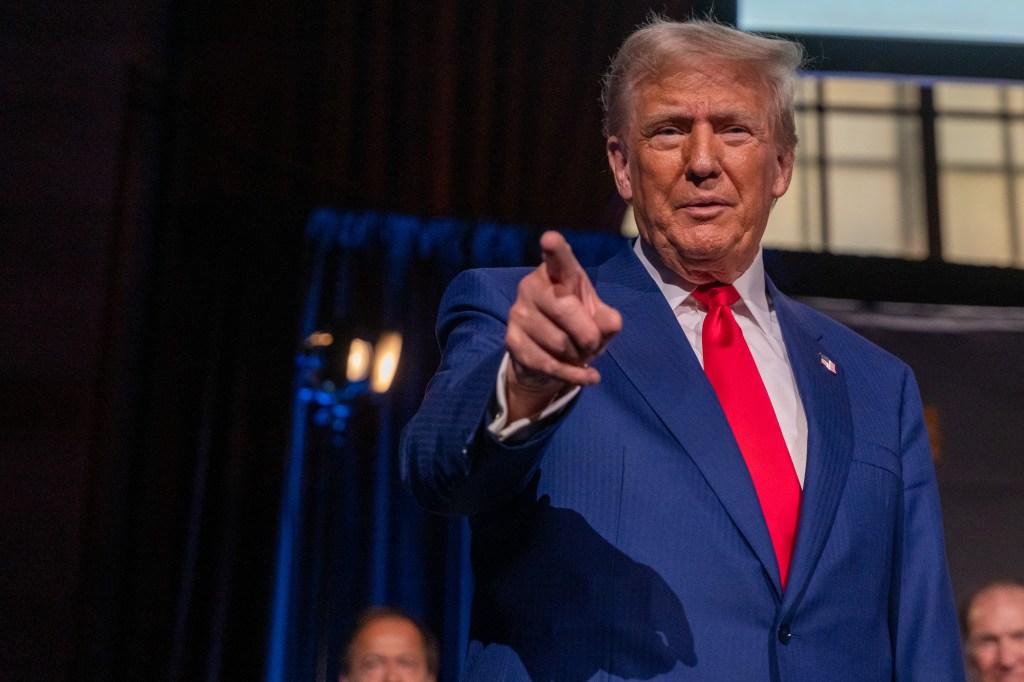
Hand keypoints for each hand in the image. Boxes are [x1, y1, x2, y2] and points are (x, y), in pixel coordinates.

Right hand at [504, 231, 621, 420]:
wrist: (548, 358)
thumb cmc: (578, 326)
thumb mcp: (600, 320)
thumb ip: (609, 320)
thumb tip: (611, 324)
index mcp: (558, 272)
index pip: (558, 259)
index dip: (555, 249)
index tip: (550, 239)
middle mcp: (532, 286)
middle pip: (565, 309)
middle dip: (588, 335)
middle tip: (593, 343)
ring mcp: (518, 313)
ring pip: (559, 342)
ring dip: (579, 357)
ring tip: (580, 355)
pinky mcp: (512, 341)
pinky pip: (549, 364)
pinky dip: (573, 375)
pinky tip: (587, 376)